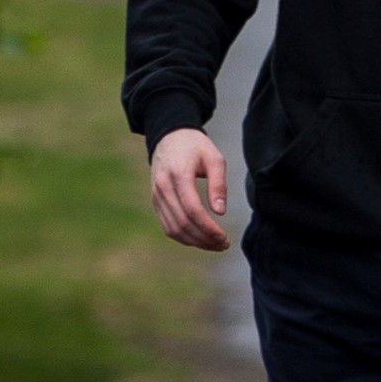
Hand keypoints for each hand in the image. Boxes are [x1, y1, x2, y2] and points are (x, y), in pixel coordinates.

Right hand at [146, 126, 229, 249]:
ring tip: (214, 245)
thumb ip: (218, 184)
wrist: (169, 137)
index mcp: (178, 175)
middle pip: (182, 223)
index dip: (209, 228)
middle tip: (223, 244)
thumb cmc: (195, 146)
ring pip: (173, 229)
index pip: (192, 210)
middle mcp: (163, 188)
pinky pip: (167, 226)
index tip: (224, 237)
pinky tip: (199, 238)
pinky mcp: (155, 201)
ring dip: (194, 242)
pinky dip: (183, 237)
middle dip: (204, 239)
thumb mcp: (214, 158)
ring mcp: (156, 196)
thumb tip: (220, 212)